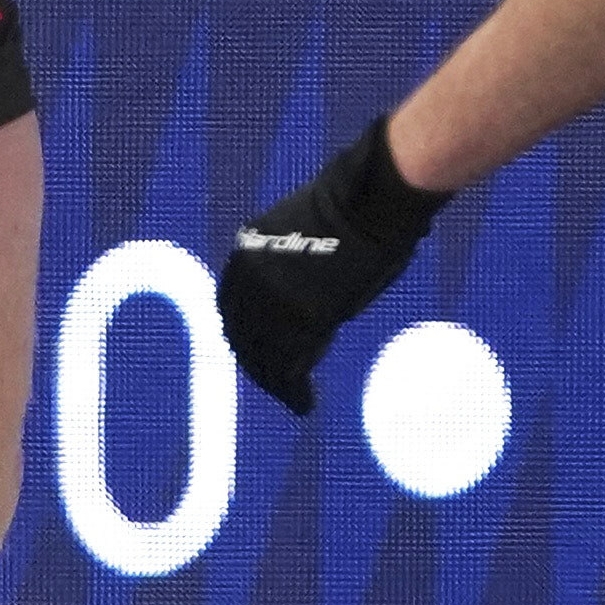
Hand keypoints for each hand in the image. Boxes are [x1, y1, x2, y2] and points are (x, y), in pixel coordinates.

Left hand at [218, 110, 453, 413]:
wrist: (372, 200)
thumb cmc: (357, 210)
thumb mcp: (304, 236)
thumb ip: (291, 270)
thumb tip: (303, 303)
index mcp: (245, 252)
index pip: (233, 306)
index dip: (245, 334)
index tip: (259, 352)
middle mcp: (249, 278)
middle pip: (242, 335)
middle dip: (257, 363)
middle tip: (277, 384)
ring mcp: (272, 300)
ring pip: (263, 357)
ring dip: (276, 384)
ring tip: (296, 400)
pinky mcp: (300, 320)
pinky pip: (289, 368)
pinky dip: (293, 392)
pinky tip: (304, 403)